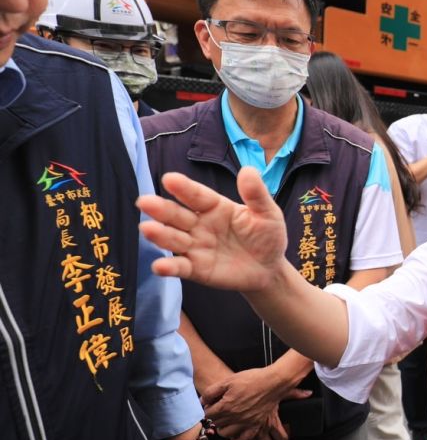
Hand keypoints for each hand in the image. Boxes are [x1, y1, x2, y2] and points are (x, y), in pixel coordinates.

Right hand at [137, 167, 287, 290]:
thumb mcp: (268, 214)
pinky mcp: (197, 269)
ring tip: (147, 229)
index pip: (197, 196)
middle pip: (178, 215)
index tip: (169, 179)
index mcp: (215, 206)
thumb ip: (256, 195)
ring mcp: (196, 247)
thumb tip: (249, 170)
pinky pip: (181, 267)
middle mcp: (200, 225)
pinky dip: (169, 267)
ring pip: (174, 239)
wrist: (270, 268)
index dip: (184, 188)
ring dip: (160, 235)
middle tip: (144, 202)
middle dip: (161, 209)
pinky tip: (159, 266)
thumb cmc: (266, 235)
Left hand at [202, 366, 309, 439]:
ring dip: (223, 429)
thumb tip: (203, 401)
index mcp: (226, 406)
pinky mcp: (256, 425)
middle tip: (217, 412)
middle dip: (214, 418)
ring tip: (224, 423)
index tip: (210, 406)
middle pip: (217, 424)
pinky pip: (245, 439)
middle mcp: (235, 417)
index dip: (207, 409)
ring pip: (227, 433)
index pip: (208, 414)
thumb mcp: (228, 381)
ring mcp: (246, 422)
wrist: (273, 382)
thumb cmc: (252, 379)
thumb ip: (212, 391)